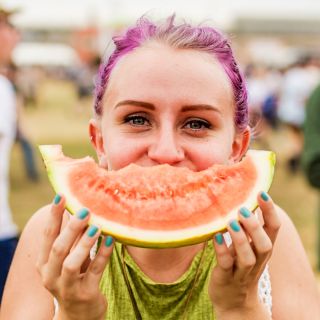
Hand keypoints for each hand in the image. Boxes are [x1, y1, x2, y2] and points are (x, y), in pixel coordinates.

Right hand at [36, 195, 113, 319]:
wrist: (78, 314)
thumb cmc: (74, 277)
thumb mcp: (68, 258)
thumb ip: (71, 238)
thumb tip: (80, 208)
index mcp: (44, 263)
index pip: (47, 235)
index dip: (54, 215)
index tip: (62, 195)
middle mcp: (50, 276)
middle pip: (58, 248)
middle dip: (71, 227)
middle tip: (85, 210)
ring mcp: (67, 287)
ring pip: (72, 263)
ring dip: (85, 242)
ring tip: (97, 226)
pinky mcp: (85, 294)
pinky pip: (95, 271)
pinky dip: (103, 254)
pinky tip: (111, 240)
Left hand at [209, 192, 280, 318]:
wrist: (233, 302)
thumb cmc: (239, 265)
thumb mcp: (248, 247)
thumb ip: (247, 228)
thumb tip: (242, 199)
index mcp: (262, 249)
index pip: (273, 229)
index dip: (270, 211)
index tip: (262, 193)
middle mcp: (257, 261)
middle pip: (265, 245)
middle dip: (255, 227)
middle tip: (243, 209)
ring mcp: (242, 272)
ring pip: (248, 257)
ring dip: (241, 239)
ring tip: (230, 222)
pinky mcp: (226, 278)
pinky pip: (226, 265)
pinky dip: (222, 250)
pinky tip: (215, 236)